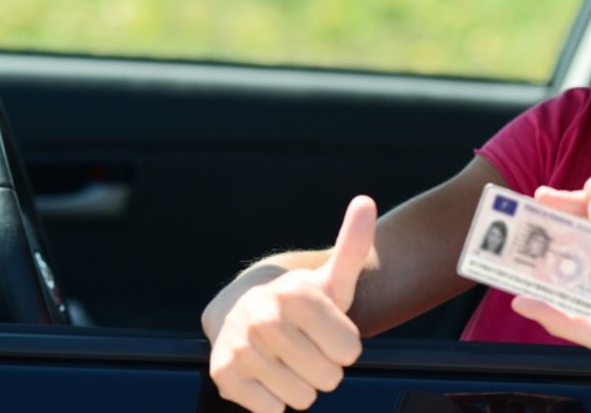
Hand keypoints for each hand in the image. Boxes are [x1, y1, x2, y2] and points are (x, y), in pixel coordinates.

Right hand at [204, 195, 376, 412]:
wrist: (244, 311)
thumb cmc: (303, 301)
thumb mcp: (332, 277)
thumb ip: (353, 245)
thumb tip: (365, 200)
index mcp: (297, 293)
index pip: (350, 352)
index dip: (345, 347)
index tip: (330, 330)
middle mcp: (264, 317)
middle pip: (329, 378)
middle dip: (325, 368)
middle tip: (308, 347)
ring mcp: (241, 347)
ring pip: (301, 398)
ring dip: (301, 386)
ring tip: (289, 360)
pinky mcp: (224, 375)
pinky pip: (273, 411)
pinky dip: (275, 401)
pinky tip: (267, 374)